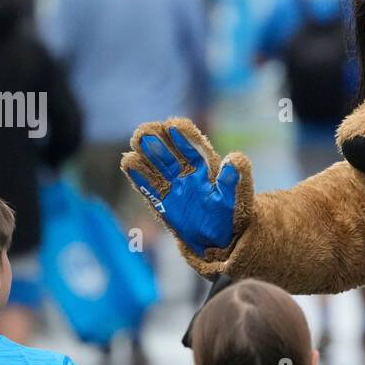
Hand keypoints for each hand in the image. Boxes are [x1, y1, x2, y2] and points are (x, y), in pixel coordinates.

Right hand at [122, 121, 248, 257]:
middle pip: (170, 151)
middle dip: (158, 139)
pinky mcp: (161, 201)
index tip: (174, 125)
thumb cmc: (230, 216)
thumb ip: (235, 180)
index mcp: (206, 167)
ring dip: (146, 152)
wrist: (218, 239)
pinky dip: (139, 175)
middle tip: (146, 130)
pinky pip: (148, 186)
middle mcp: (186, 172)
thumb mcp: (236, 198)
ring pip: (156, 164)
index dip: (185, 136)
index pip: (194, 147)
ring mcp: (172, 185)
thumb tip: (235, 158)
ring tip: (136, 140)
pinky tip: (128, 162)